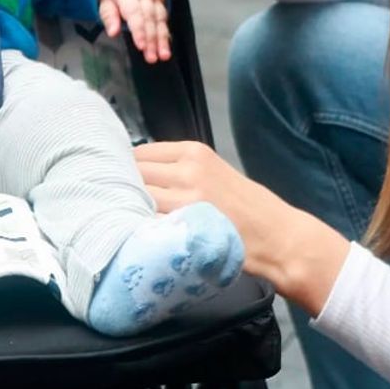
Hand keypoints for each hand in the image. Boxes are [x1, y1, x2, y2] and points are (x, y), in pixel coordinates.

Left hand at [98, 0, 170, 62]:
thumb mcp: (105, 1)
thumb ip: (109, 16)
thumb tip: (113, 32)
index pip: (135, 13)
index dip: (139, 31)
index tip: (141, 46)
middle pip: (149, 18)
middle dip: (152, 39)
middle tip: (151, 56)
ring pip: (160, 20)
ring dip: (162, 39)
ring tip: (163, 55)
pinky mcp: (161, 4)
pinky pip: (165, 21)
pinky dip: (166, 35)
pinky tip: (166, 48)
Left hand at [134, 140, 349, 314]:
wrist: (277, 236)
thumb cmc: (244, 209)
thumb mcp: (212, 175)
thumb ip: (177, 171)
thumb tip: (134, 175)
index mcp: (194, 152)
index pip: (138, 153)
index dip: (123, 170)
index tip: (114, 183)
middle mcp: (188, 168)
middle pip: (133, 173)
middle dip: (120, 188)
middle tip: (112, 205)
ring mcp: (186, 197)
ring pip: (136, 197)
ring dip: (125, 208)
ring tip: (122, 221)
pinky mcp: (187, 224)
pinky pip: (147, 222)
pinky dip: (138, 227)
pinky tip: (136, 235)